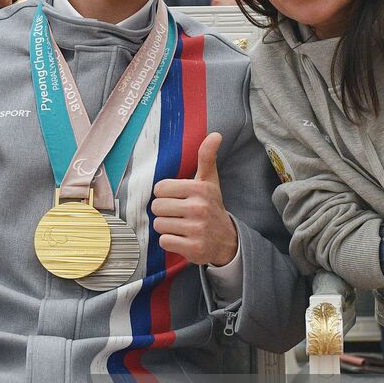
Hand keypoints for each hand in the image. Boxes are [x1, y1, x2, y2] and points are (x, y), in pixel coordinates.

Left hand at [150, 132, 238, 265]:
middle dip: (164, 212)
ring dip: (167, 227)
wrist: (227, 241)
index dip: (165, 195)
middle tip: (179, 214)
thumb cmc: (211, 206)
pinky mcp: (194, 248)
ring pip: (159, 225)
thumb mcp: (209, 181)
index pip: (159, 188)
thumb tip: (216, 134)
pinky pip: (164, 241)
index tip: (178, 199)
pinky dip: (170, 241)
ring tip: (181, 226)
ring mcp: (197, 229)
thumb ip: (207, 157)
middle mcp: (199, 208)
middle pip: (156, 207)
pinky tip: (183, 238)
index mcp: (200, 188)